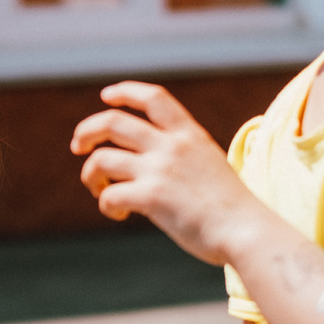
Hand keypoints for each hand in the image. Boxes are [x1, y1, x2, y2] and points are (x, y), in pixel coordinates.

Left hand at [70, 83, 270, 265]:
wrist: (246, 231)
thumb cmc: (232, 209)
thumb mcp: (210, 164)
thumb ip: (182, 157)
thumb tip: (149, 168)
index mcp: (188, 134)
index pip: (153, 97)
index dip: (125, 92)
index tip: (106, 96)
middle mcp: (171, 145)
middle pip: (112, 121)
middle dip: (86, 131)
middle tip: (78, 146)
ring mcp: (159, 170)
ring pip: (101, 159)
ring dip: (91, 175)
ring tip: (100, 190)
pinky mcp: (151, 197)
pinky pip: (109, 196)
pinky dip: (106, 205)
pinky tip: (120, 215)